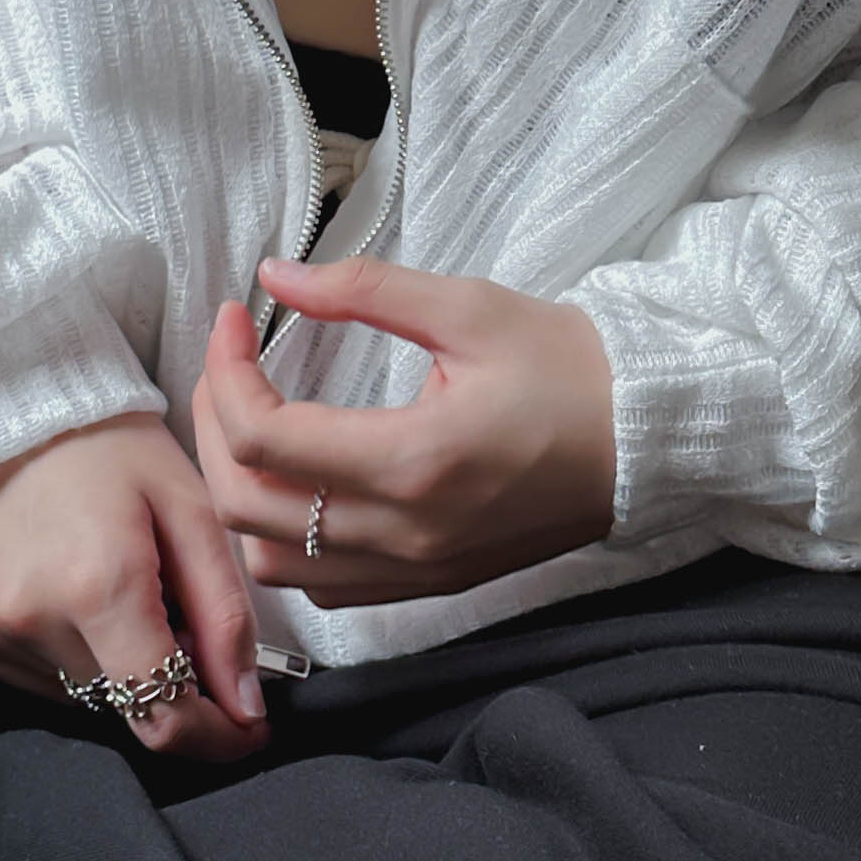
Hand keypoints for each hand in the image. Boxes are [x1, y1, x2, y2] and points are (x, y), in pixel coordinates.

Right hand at [0, 411, 268, 759]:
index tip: (247, 728)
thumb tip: (246, 707)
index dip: (215, 737)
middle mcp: (32, 621)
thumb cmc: (109, 445)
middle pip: (127, 706)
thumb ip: (224, 614)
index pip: (164, 715)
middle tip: (179, 617)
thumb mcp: (189, 509)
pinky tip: (72, 591)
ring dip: (117, 667)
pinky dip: (71, 654)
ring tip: (117, 590)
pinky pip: (36, 677)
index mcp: (99, 587)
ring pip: (83, 697)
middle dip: (170, 683)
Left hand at [191, 257, 616, 607]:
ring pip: (271, 564)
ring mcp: (414, 570)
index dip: (225, 371)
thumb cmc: (569, 371)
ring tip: (254, 427)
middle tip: (230, 368)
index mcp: (414, 460)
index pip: (263, 438)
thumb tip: (276, 273)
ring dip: (241, 495)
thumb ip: (365, 290)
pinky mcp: (427, 584)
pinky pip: (321, 587)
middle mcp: (405, 533)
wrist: (645, 442)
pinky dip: (285, 541)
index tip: (236, 319)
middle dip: (215, 429)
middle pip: (245, 508)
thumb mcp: (470, 308)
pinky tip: (299, 484)